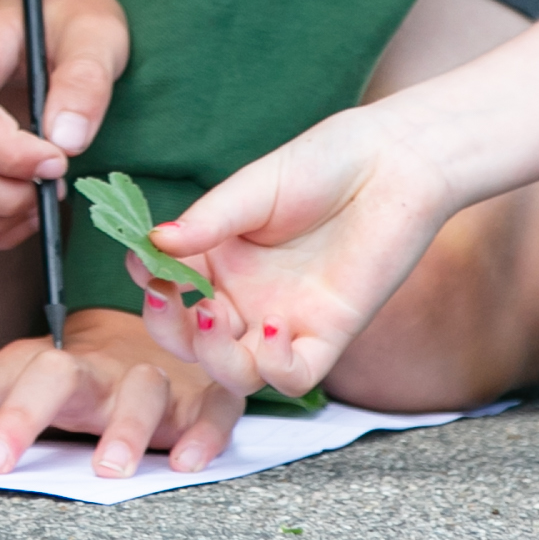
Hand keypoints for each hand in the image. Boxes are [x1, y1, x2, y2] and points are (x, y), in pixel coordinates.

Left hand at [0, 306, 241, 480]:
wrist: (167, 334)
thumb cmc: (68, 373)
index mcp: (25, 366)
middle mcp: (82, 369)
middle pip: (48, 377)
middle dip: (19, 416)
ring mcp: (145, 381)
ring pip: (136, 393)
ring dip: (123, 428)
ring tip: (104, 469)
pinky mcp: (200, 399)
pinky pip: (209, 411)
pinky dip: (201, 433)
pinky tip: (187, 461)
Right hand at [121, 113, 460, 406]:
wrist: (395, 163)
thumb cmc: (326, 163)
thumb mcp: (256, 187)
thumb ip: (209, 219)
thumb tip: (153, 242)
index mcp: (218, 259)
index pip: (167, 286)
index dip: (148, 282)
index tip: (143, 262)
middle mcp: (245, 297)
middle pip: (191, 342)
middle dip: (170, 328)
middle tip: (168, 296)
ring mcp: (284, 321)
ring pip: (235, 372)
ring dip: (214, 355)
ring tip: (214, 313)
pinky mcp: (328, 336)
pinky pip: (293, 376)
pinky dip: (276, 366)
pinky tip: (274, 329)